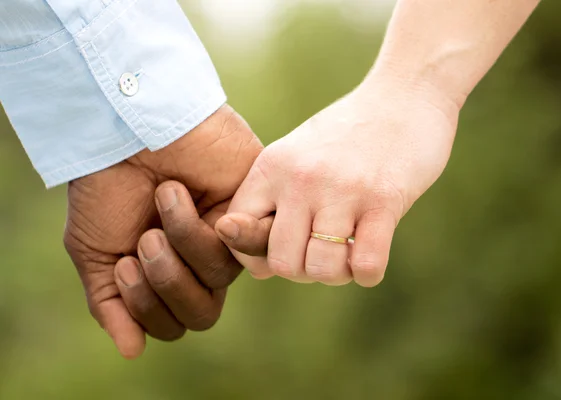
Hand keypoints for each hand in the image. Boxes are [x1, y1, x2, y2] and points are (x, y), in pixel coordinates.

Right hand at [63, 105, 262, 358]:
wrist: (126, 130)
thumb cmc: (109, 185)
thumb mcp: (95, 249)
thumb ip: (111, 302)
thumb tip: (131, 351)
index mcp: (167, 271)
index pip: (173, 323)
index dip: (146, 308)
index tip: (122, 263)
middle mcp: (201, 260)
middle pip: (201, 314)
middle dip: (164, 284)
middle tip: (143, 242)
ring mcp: (228, 236)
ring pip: (218, 279)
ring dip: (180, 242)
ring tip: (164, 199)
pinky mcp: (250, 207)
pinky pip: (240, 245)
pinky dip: (201, 224)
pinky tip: (180, 192)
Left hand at [215, 80, 458, 286]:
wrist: (405, 94)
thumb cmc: (347, 136)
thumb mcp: (297, 156)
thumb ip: (272, 205)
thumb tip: (259, 270)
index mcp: (272, 167)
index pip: (237, 232)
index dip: (257, 254)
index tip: (286, 246)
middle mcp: (300, 178)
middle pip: (281, 263)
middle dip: (302, 271)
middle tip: (322, 253)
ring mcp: (342, 189)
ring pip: (321, 269)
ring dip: (336, 274)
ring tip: (346, 253)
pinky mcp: (384, 199)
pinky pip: (365, 265)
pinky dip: (367, 273)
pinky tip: (370, 256)